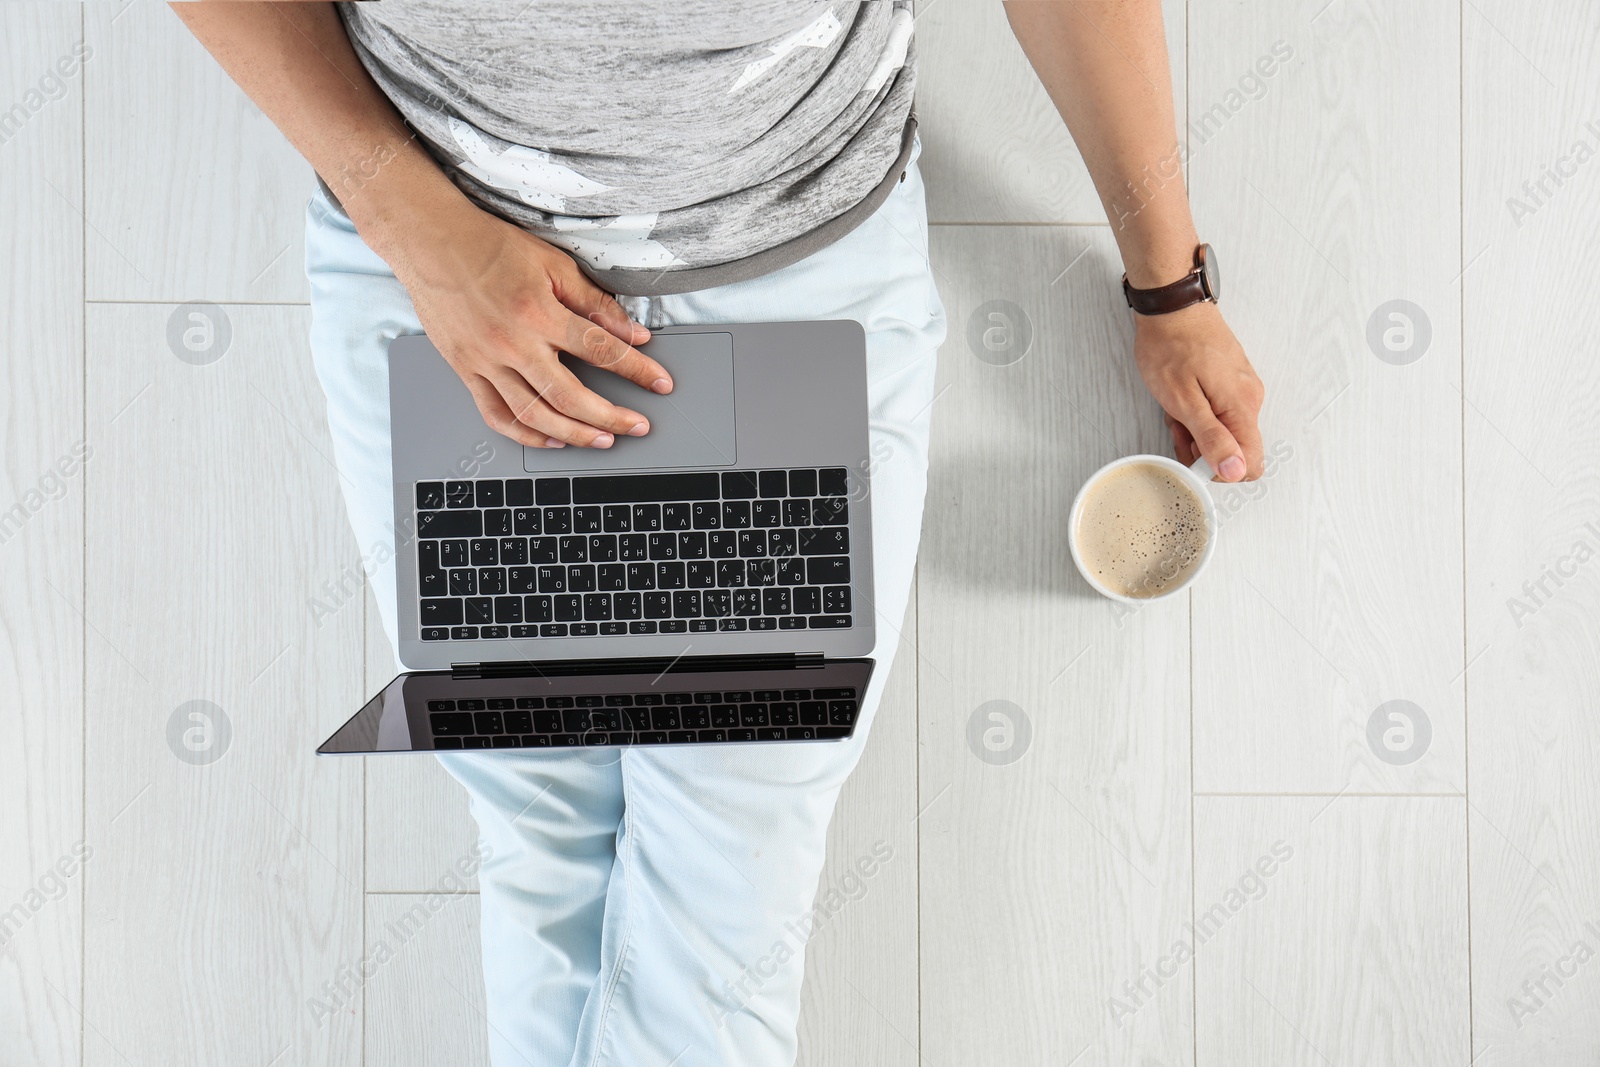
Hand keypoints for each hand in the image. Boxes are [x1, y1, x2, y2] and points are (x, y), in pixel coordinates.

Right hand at [388, 198, 672, 448]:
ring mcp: (485, 362)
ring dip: (574, 434)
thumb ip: (594, 302)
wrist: (431, 241)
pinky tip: (551, 439)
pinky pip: (496, 415)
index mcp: (538, 313)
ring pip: (535, 415)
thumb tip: (633, 333)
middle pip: (571, 396)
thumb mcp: (553, 264)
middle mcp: (512, 343)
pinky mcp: (465, 370)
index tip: (661, 383)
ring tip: (602, 439)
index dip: (637, 370)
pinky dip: (526, 434)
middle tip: (638, 426)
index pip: (602, 350)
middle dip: (611, 416)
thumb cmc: (490, 246)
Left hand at [1131, 302, 1264, 480]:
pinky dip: (1196, 413)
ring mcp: (1241, 389)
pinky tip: (1181, 399)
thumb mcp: (1184, 401)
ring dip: (1195, 428)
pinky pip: (1218, 412)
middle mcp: (1250, 399)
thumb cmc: (1171, 347)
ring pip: (1223, 430)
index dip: (1220, 471)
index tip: (1193, 458)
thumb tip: (1235, 471)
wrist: (1171, 308)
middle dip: (1201, 447)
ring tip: (1175, 407)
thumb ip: (1212, 439)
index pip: (1250, 463)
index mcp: (1242, 407)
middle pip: (1234, 448)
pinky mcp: (1231, 382)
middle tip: (1177, 425)